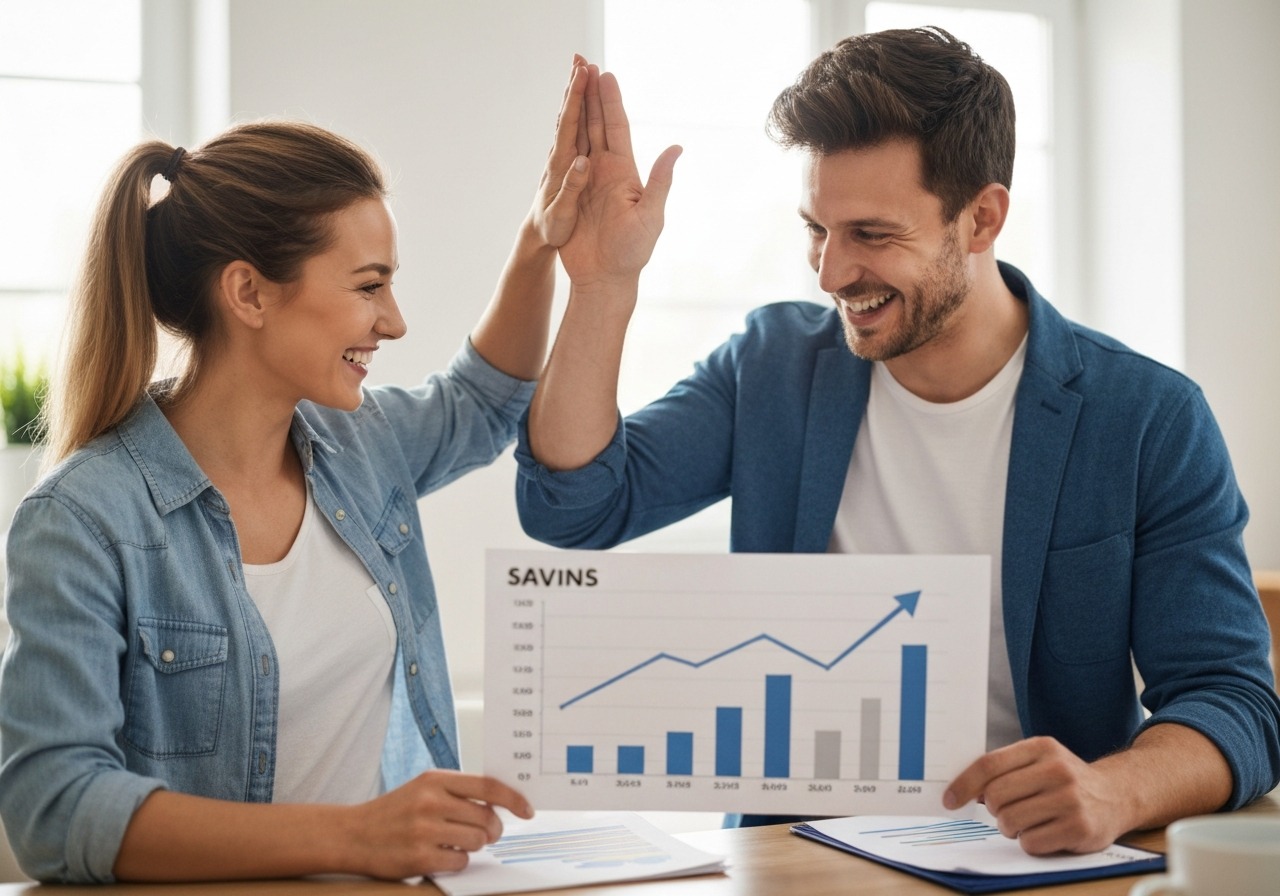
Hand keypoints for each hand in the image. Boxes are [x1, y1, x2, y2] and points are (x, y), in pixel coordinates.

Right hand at [346, 770, 533, 878]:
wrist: (352, 835)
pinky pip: (460, 862)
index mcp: (435, 779)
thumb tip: (502, 803)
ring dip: (472, 846)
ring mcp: (424, 830)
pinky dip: (456, 862)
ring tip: (453, 842)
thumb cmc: (394, 812)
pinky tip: (440, 855)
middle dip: (491, 830)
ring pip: (477, 841)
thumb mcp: (424, 789)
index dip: (513, 798)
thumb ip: (459, 792)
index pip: (487, 786)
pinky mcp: (419, 857)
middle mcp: (431, 801)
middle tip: (483, 833)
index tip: (527, 809)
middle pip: (486, 818)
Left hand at [529, 55, 591, 248]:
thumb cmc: (552, 229)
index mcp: (561, 165)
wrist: (538, 235)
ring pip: (569, 119)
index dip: (576, 97)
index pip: (569, 124)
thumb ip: (572, 189)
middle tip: (581, 57)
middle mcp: (559, 155)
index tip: (583, 73)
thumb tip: (583, 161)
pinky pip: (573, 131)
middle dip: (574, 85)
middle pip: (567, 113)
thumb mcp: (562, 215)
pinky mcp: (565, 162)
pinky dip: (577, 111)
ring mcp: (561, 157)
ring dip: (575, 94)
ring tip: (580, 69)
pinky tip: (580, 101)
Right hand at [557, 64, 681, 288]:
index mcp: (624, 173)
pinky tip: (557, 124)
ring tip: (570, 84)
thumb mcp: (651, 216)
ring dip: (574, 111)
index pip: (617, 129)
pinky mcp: (570, 196)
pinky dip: (561, 140)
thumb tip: (676, 148)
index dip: (611, 102)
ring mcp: (586, 182)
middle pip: (596, 125)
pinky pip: (563, 162)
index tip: (605, 75)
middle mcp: (605, 172)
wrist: (606, 278)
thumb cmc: (633, 253)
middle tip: (584, 65)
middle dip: (590, 95)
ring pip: (579, 138)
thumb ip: (660, 181)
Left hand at [943, 737, 1127, 854]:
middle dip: (993, 809)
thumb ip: (1004, 769)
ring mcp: (1070, 799)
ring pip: (1009, 821)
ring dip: (1011, 827)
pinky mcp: (1080, 828)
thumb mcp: (1038, 760)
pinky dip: (1030, 842)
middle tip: (1006, 810)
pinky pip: (1031, 842)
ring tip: (1028, 820)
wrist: (1117, 794)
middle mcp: (1057, 770)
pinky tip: (1045, 832)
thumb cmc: (1065, 779)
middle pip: (995, 796)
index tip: (949, 800)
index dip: (963, 785)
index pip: (988, 765)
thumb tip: (963, 789)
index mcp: (1041, 747)